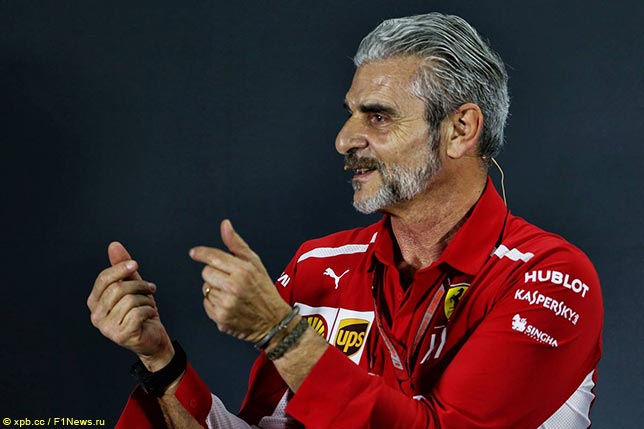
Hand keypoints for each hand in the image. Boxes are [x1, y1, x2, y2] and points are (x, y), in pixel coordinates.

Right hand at [87, 242, 173, 370]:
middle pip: (118, 289)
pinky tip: (149, 316)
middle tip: (150, 289)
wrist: (153, 338)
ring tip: (149, 305)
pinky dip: (149, 311)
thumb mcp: (133, 286)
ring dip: (147, 300)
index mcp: (95, 302)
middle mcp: (96, 316)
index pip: (103, 279)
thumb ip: (122, 268)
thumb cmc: (141, 312)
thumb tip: (114, 245)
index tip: (136, 265)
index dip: (120, 268)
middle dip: (139, 285)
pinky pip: (138, 313)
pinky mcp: (121, 335)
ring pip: (130, 300)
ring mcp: (107, 328)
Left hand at [190, 219, 291, 342]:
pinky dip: (214, 304)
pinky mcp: (221, 318)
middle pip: (206, 272)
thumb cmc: (264, 290)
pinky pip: (206, 304)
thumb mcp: (255, 263)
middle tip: (229, 279)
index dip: (201, 253)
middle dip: (214, 273)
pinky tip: (228, 304)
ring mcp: (226, 304)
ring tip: (232, 294)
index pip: (214, 257)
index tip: (194, 253)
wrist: (274, 321)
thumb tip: (225, 225)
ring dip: (215, 289)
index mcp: (243, 271)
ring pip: (205, 288)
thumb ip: (236, 244)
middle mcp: (234, 287)